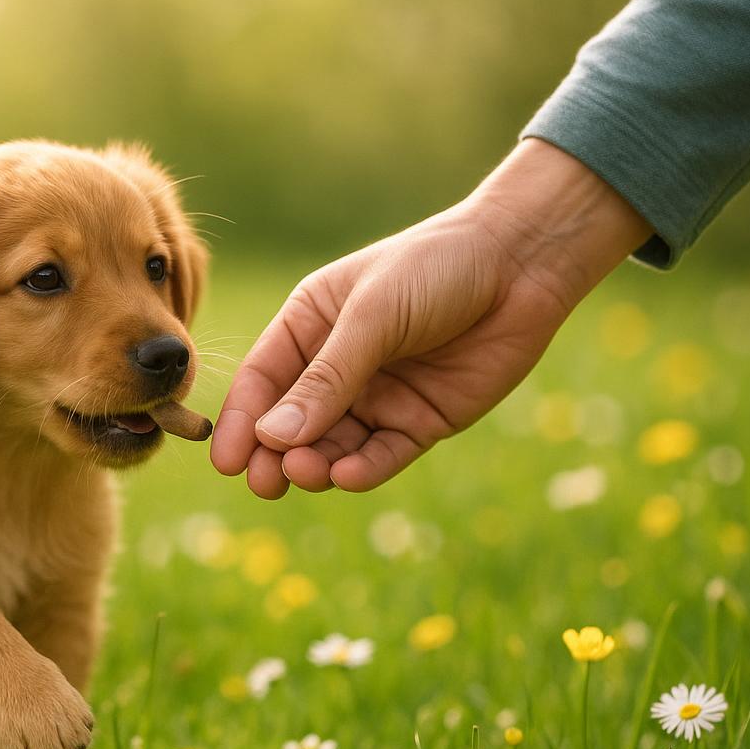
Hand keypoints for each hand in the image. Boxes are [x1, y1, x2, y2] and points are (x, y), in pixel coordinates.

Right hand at [211, 140, 649, 497]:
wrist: (523, 264)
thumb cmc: (437, 268)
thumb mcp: (373, 315)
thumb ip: (327, 378)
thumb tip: (273, 436)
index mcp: (310, 326)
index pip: (261, 380)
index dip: (241, 421)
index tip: (226, 460)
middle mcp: (337, 366)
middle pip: (291, 423)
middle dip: (274, 455)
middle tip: (264, 483)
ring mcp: (378, 396)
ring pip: (332, 446)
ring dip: (316, 464)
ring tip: (307, 472)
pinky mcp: (420, 422)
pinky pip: (381, 455)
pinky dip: (363, 470)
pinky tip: (347, 475)